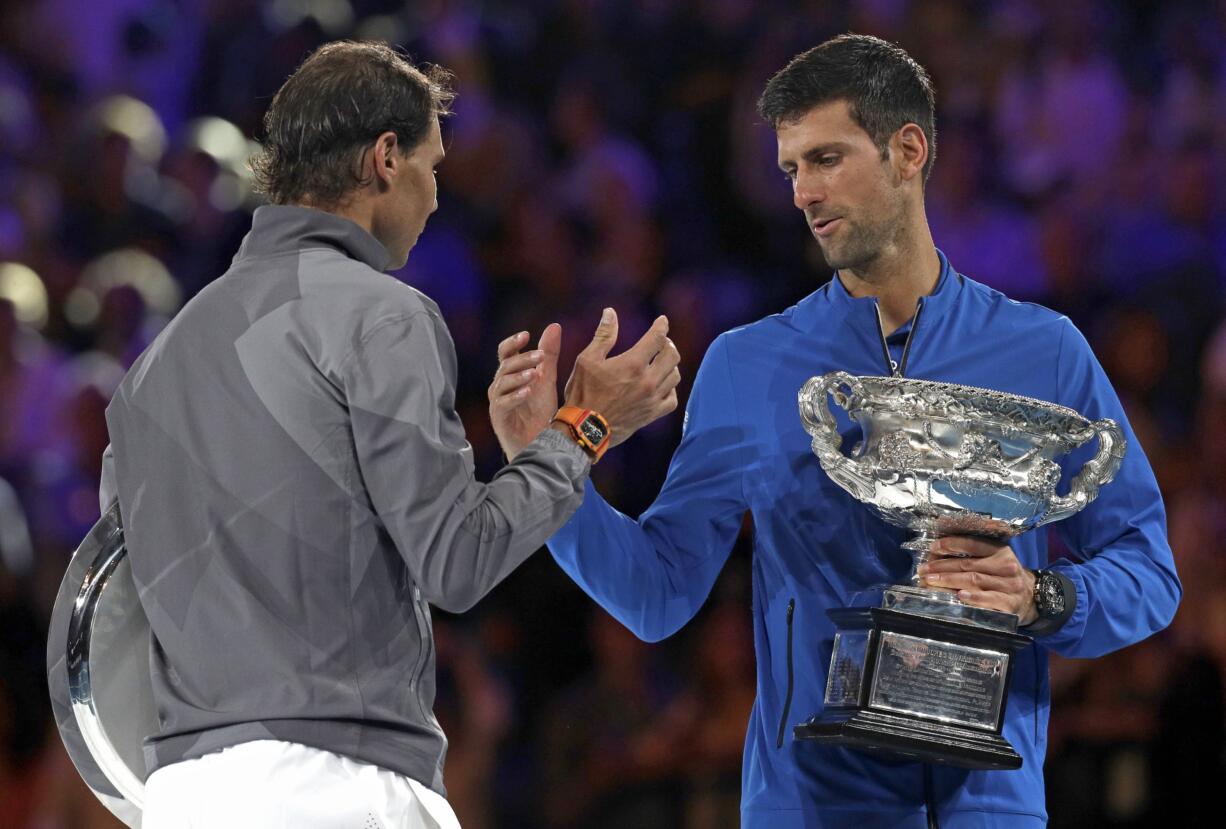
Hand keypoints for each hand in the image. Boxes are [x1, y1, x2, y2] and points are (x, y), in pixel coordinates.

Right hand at [488, 323, 560, 459]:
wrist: (539, 442)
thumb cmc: (538, 411)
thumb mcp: (547, 379)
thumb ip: (549, 355)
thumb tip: (554, 326)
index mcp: (510, 375)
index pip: (505, 353)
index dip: (513, 343)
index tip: (526, 335)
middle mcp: (500, 386)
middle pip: (505, 366)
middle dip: (523, 359)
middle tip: (540, 356)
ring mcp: (497, 402)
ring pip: (502, 383)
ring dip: (519, 377)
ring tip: (535, 374)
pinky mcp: (499, 417)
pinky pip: (503, 403)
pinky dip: (515, 396)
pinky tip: (528, 392)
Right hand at [562, 308, 680, 447]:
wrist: (584, 429)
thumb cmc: (583, 393)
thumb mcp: (587, 360)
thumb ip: (603, 335)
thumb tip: (610, 312)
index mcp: (633, 364)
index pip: (657, 338)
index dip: (662, 326)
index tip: (662, 321)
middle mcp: (648, 380)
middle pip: (672, 356)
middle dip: (668, 345)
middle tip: (661, 342)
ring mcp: (652, 399)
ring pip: (674, 376)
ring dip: (670, 365)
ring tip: (660, 362)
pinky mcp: (651, 414)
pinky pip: (672, 399)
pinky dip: (671, 389)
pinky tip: (662, 385)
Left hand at [917, 536, 1037, 624]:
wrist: (1032, 599)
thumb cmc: (1004, 578)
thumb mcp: (995, 562)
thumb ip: (973, 557)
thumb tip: (937, 554)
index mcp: (1001, 551)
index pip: (973, 544)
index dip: (951, 544)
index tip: (933, 548)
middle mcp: (1006, 566)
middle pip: (968, 564)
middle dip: (942, 567)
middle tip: (923, 570)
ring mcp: (1009, 585)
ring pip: (974, 580)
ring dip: (949, 581)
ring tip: (931, 581)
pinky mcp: (1010, 603)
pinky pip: (989, 599)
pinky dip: (973, 597)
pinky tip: (959, 595)